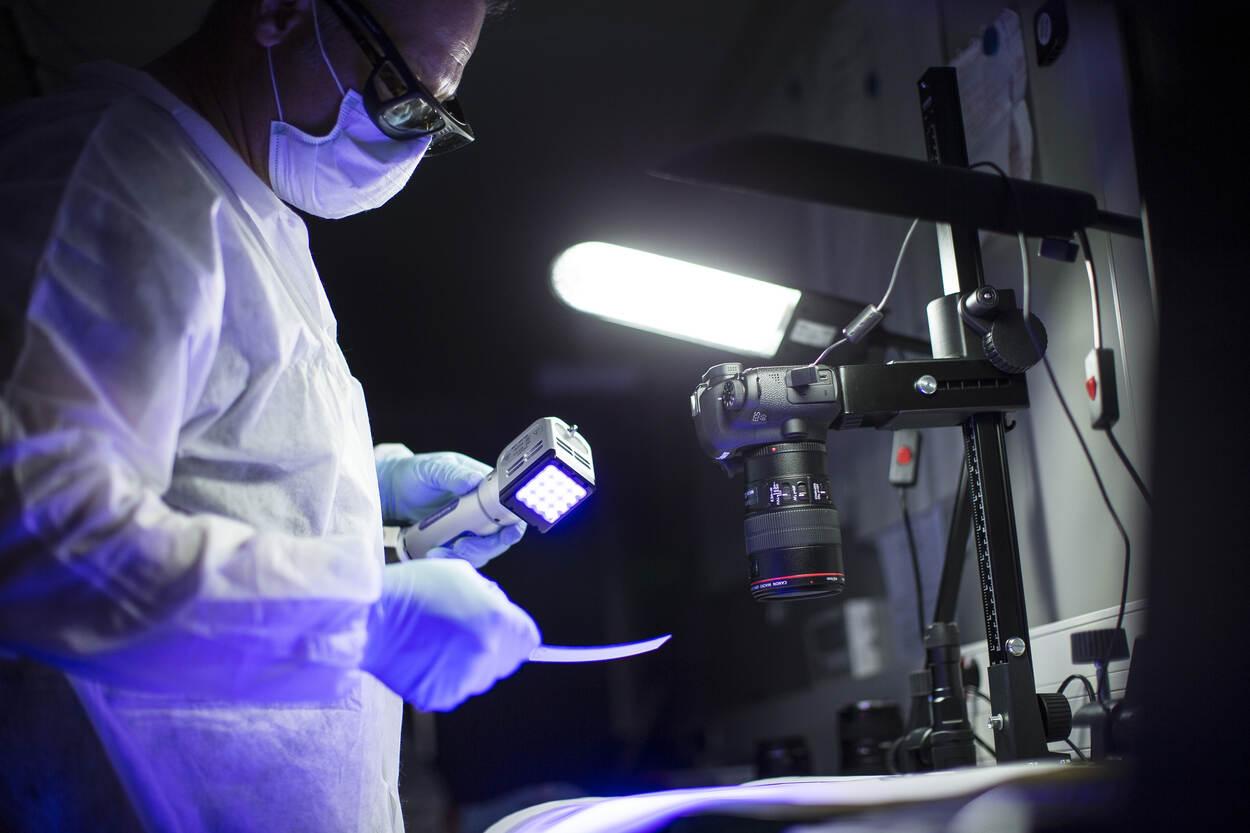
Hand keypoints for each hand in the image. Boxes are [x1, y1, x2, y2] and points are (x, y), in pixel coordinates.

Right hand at [361, 559, 539, 711]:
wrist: (371, 617)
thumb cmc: (414, 589)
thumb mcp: (462, 575)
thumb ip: (491, 596)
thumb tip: (501, 611)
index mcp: (497, 621)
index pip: (529, 640)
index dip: (515, 633)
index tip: (501, 631)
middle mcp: (486, 653)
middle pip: (506, 660)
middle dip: (491, 647)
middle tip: (460, 632)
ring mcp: (464, 679)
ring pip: (480, 678)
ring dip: (467, 664)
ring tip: (436, 643)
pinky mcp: (440, 697)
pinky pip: (453, 690)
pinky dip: (443, 678)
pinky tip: (424, 658)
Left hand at [376, 444, 525, 566]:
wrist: (392, 492)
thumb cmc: (416, 474)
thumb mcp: (433, 469)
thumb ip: (453, 473)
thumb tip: (474, 480)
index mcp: (484, 490)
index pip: (510, 511)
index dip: (513, 526)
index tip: (503, 535)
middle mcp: (482, 512)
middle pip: (499, 538)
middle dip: (484, 547)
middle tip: (461, 545)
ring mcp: (469, 530)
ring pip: (482, 552)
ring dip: (465, 557)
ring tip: (438, 552)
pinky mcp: (455, 543)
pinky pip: (462, 559)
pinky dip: (451, 561)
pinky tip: (433, 554)